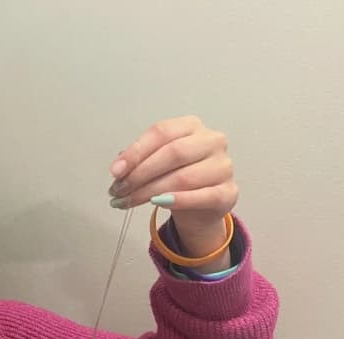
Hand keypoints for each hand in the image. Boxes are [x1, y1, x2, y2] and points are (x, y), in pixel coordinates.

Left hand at [108, 116, 236, 261]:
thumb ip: (138, 160)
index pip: (161, 132)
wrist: (200, 206)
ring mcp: (223, 166)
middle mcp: (212, 141)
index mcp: (192, 126)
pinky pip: (202, 196)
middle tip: (119, 190)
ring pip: (183, 177)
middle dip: (140, 174)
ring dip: (150, 192)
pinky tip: (159, 204)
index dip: (135, 151)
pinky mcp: (228, 192)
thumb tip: (118, 167)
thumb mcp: (155, 162)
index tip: (115, 171)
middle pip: (172, 153)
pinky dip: (178, 200)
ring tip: (128, 201)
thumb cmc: (176, 177)